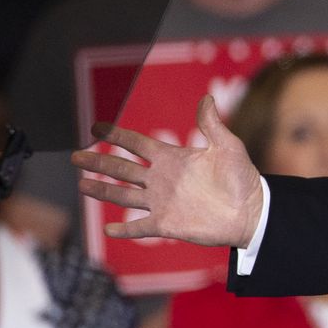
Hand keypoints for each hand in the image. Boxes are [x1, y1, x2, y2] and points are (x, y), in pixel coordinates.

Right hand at [70, 96, 265, 249]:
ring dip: (102, 190)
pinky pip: (139, 227)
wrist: (252, 211)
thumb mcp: (228, 147)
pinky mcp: (166, 224)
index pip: (137, 144)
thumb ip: (212, 124)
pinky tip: (108, 229)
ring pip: (123, 195)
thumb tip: (207, 98)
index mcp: (173, 158)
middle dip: (99, 161)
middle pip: (122, 168)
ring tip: (81, 184)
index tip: (95, 126)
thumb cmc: (243, 178)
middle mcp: (162, 179)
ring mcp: (162, 202)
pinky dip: (124, 229)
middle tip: (75, 156)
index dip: (117, 135)